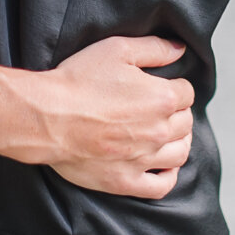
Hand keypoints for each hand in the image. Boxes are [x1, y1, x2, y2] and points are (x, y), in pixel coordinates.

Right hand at [30, 36, 194, 200]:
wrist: (47, 117)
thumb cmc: (78, 81)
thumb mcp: (117, 50)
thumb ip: (154, 49)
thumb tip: (180, 50)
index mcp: (162, 98)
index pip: (187, 93)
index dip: (175, 86)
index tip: (162, 86)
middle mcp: (159, 131)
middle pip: (186, 123)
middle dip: (177, 112)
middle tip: (161, 108)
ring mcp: (144, 159)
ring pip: (180, 153)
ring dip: (178, 142)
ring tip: (167, 134)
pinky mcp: (126, 181)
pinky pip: (162, 186)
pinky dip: (168, 176)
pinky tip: (162, 166)